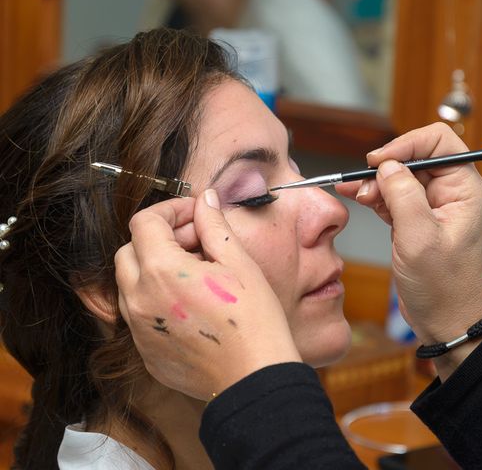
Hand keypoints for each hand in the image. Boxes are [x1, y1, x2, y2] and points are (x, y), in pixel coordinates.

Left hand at [115, 190, 300, 400]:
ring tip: (194, 274)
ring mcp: (139, 330)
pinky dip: (156, 300)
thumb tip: (205, 200)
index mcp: (161, 272)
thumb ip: (214, 225)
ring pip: (129, 284)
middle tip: (194, 242)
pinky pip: (139, 316)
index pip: (144, 222)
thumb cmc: (254, 321)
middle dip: (157, 238)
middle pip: (129, 251)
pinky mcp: (146, 353)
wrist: (255, 379)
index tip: (192, 214)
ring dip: (153, 269)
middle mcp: (139, 300)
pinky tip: (190, 305)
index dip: (169, 210)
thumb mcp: (239, 263)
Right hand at [336, 123, 481, 348]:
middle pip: (415, 157)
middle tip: (362, 184)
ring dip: (376, 182)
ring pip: (400, 176)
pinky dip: (375, 196)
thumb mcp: (419, 238)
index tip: (378, 160)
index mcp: (464, 189)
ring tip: (356, 194)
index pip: (439, 141)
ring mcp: (432, 206)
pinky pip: (393, 196)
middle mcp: (451, 192)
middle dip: (386, 167)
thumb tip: (386, 166)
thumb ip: (403, 196)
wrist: (445, 320)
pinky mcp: (416, 220)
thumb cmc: (442, 286)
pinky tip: (357, 197)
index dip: (407, 144)